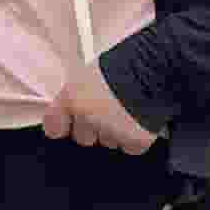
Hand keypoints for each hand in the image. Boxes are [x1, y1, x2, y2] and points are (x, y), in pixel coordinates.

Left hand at [39, 65, 155, 154]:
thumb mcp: (93, 71)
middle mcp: (88, 117)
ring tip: (129, 109)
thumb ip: (81, 92)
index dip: (61, 126)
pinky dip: (137, 138)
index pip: (53, 124)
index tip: (64, 126)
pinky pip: (131, 147)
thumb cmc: (126, 62)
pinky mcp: (133, 141)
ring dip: (117, 132)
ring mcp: (110, 131)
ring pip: (109, 142)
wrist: (156, 65)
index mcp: (73, 96)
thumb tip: (76, 105)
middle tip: (110, 111)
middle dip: (94, 129)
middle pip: (83, 137)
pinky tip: (142, 119)